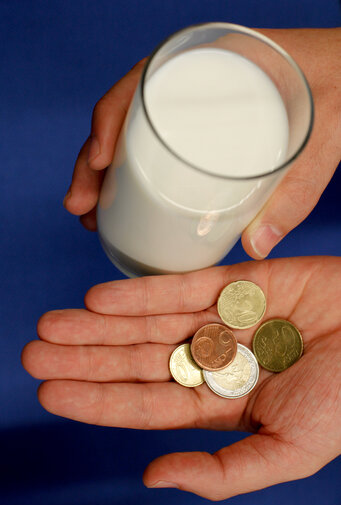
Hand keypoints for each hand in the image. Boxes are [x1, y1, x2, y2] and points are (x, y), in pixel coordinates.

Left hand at [22, 256, 340, 499]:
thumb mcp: (291, 451)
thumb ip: (224, 471)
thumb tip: (154, 477)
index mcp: (219, 402)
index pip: (143, 403)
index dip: (96, 399)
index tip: (51, 392)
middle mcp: (213, 359)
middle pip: (135, 359)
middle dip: (85, 357)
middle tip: (34, 351)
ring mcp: (223, 320)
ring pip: (147, 322)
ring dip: (99, 323)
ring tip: (53, 324)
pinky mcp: (238, 284)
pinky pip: (181, 287)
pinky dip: (141, 293)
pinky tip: (101, 298)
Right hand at [63, 28, 340, 257]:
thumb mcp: (324, 137)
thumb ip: (298, 190)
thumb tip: (255, 248)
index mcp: (214, 62)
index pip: (142, 82)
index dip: (106, 119)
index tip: (95, 161)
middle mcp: (196, 81)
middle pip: (125, 116)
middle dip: (92, 161)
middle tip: (80, 205)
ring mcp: (196, 105)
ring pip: (134, 134)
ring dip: (104, 173)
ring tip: (90, 213)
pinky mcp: (203, 127)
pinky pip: (155, 144)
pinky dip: (131, 171)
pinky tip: (122, 201)